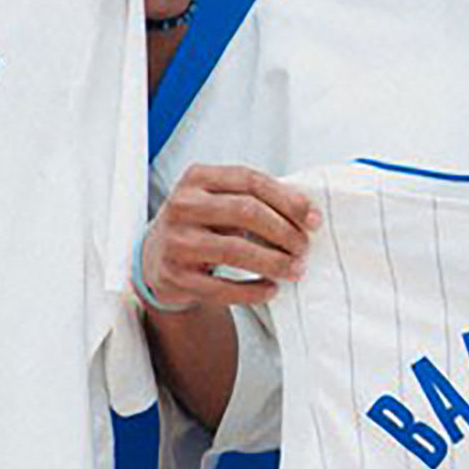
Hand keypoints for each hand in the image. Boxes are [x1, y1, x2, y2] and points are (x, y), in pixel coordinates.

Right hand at [140, 165, 318, 311]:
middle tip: (304, 247)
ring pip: (236, 250)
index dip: (287, 199)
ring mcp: (176, 241)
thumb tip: (306, 212)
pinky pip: (222, 287)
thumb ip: (254, 198)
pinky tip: (270, 288)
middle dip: (284, 231)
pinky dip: (253, 290)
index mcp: (197, 178)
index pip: (250, 180)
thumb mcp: (217, 199)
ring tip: (295, 269)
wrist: (155, 257)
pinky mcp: (176, 276)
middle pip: (246, 211)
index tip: (313, 218)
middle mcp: (182, 205)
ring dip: (274, 262)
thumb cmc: (199, 224)